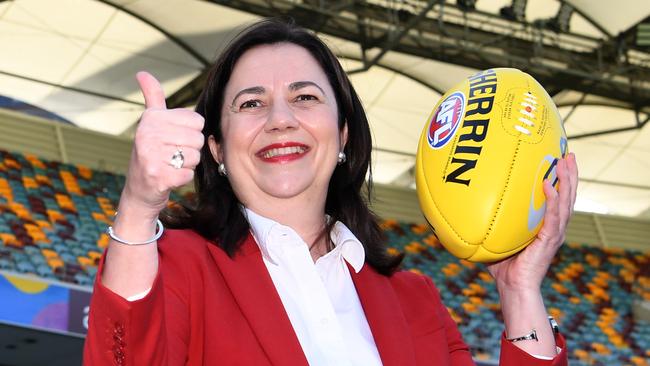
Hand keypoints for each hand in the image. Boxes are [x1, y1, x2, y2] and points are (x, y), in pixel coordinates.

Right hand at [120, 71, 204, 218]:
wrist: (139, 191)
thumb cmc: (151, 154)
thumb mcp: (150, 123)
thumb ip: (153, 98)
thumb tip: (142, 72)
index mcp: (151, 118)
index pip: (197, 121)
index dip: (191, 133)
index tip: (173, 139)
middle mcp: (147, 134)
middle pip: (198, 139)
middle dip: (190, 151)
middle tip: (172, 156)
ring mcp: (151, 156)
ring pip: (194, 157)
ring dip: (186, 165)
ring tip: (169, 166)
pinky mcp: (158, 177)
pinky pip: (188, 174)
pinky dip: (182, 178)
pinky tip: (169, 178)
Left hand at [487, 153, 577, 292]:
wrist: (513, 287)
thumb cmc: (503, 267)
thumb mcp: (496, 238)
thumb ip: (489, 222)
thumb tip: (465, 208)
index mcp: (547, 226)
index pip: (558, 199)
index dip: (562, 181)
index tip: (560, 160)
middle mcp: (555, 227)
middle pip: (568, 195)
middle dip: (571, 174)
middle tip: (570, 153)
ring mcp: (555, 233)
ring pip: (566, 201)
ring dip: (567, 180)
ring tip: (566, 161)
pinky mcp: (550, 240)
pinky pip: (553, 216)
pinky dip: (553, 199)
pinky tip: (548, 184)